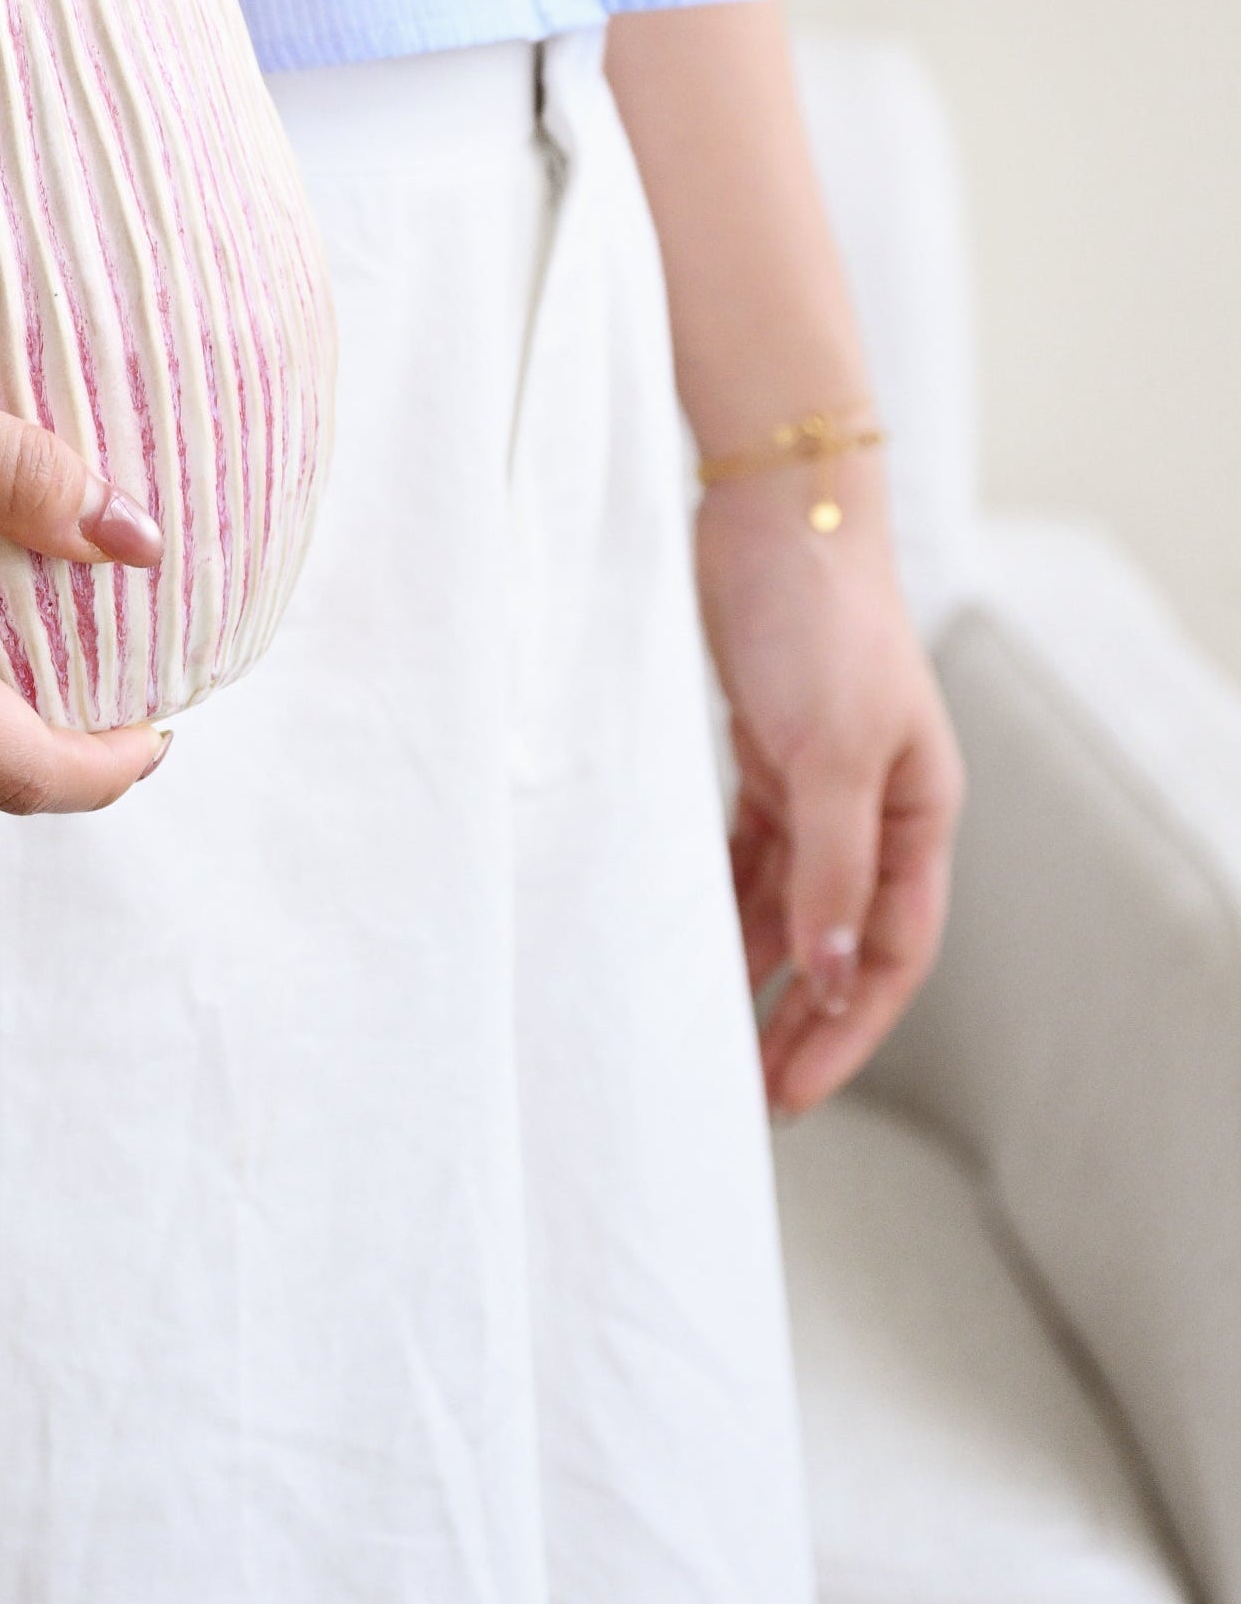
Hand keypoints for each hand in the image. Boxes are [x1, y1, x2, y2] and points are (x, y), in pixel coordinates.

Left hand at [695, 451, 963, 1115]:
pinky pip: (745, 850)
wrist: (772, 508)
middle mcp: (874, 805)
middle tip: (751, 1095)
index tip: (791, 1092)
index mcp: (917, 813)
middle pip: (841, 940)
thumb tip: (836, 975)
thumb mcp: (828, 752)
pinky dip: (723, 896)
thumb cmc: (820, 620)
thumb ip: (829, 865)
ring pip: (789, 901)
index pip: (891, 954)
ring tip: (710, 1036)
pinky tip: (687, 938)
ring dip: (757, 966)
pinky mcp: (763, 747)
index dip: (845, 1031)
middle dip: (801, 1018)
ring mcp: (816, 777)